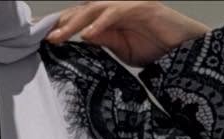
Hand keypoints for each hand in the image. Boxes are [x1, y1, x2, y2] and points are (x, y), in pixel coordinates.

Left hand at [45, 2, 209, 63]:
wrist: (185, 49)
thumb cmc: (155, 48)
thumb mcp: (120, 50)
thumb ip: (102, 41)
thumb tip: (81, 38)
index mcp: (108, 18)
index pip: (79, 18)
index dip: (59, 26)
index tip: (38, 37)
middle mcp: (116, 7)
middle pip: (82, 10)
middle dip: (60, 23)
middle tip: (41, 36)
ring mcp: (129, 4)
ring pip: (95, 8)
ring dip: (75, 22)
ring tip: (59, 36)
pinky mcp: (143, 7)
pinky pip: (118, 12)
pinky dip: (102, 23)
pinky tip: (89, 34)